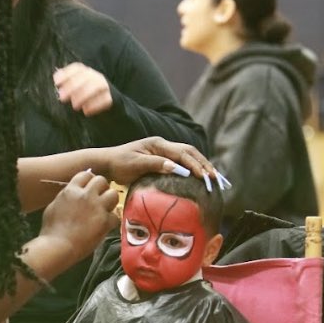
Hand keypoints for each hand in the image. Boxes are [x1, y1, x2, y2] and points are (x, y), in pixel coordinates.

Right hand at [38, 170, 118, 266]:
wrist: (57, 247)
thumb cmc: (51, 231)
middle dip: (102, 189)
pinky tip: (105, 227)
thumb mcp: (53, 207)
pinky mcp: (104, 221)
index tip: (90, 189)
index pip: (86, 174)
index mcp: (71, 190)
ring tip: (105, 211)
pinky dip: (111, 222)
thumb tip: (71, 194)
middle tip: (100, 199)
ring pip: (113, 194)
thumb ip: (65, 197)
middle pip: (102, 181)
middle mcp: (85, 195)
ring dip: (110, 202)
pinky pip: (116, 217)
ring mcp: (97, 208)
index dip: (90, 181)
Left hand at [53, 63, 112, 116]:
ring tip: (74, 106)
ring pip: (96, 86)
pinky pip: (104, 99)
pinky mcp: (110, 98)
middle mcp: (95, 76)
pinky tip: (86, 111)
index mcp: (85, 72)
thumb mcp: (75, 88)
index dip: (66, 74)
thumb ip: (66, 84)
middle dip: (72, 86)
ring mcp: (104, 86)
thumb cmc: (84, 95)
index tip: (56, 82)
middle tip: (62, 97)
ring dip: (84, 95)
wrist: (103, 102)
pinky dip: (95, 105)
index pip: (77, 68)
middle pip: (86, 77)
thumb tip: (56, 79)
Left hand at [99, 137, 228, 190]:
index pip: (183, 153)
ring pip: (189, 156)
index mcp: (159, 144)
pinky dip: (193, 169)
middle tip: (216, 178)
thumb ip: (155, 164)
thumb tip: (174, 167)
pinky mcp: (162, 159)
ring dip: (201, 166)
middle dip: (204, 164)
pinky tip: (200, 178)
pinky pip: (182, 162)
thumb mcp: (135, 164)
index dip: (196, 165)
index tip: (205, 177)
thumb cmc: (119, 163)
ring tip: (213, 178)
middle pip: (190, 152)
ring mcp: (163, 151)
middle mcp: (163, 145)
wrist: (108, 163)